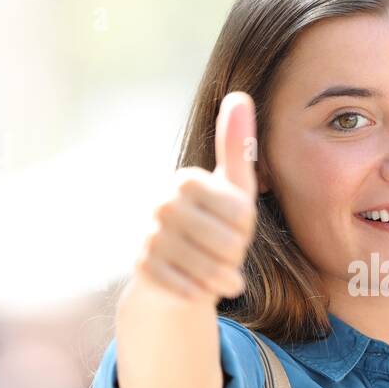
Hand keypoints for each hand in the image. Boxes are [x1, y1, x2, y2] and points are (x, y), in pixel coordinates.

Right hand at [132, 91, 259, 304]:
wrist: (177, 269)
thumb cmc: (215, 223)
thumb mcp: (234, 188)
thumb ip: (238, 146)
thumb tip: (239, 94)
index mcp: (187, 180)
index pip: (240, 213)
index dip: (246, 228)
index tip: (236, 225)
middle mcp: (162, 204)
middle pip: (227, 243)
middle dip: (236, 256)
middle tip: (226, 253)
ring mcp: (149, 236)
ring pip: (208, 269)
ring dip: (223, 278)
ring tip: (220, 273)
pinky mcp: (143, 269)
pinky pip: (188, 289)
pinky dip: (202, 292)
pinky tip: (200, 286)